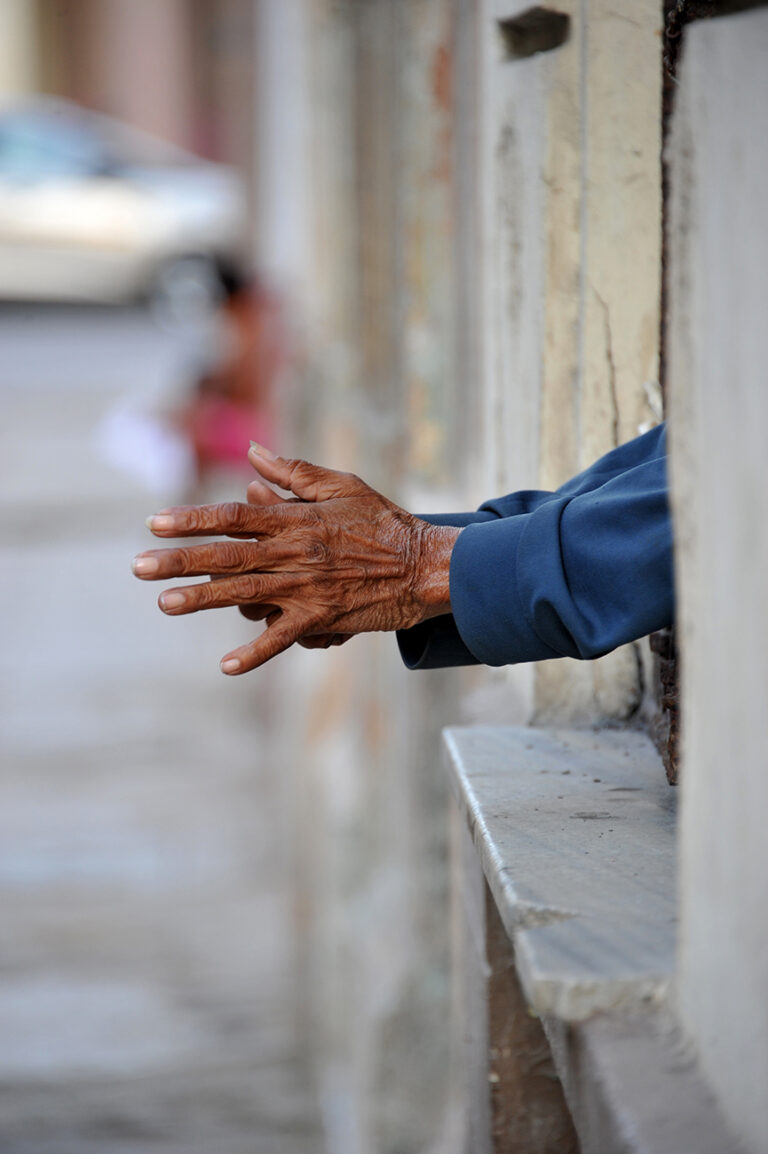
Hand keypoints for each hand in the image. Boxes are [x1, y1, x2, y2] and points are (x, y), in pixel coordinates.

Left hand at [132, 447, 458, 673]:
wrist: (424, 566)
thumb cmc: (384, 521)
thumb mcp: (342, 485)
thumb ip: (294, 472)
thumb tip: (252, 454)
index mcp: (297, 518)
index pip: (234, 516)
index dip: (192, 519)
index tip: (155, 522)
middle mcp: (296, 552)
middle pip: (227, 555)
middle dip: (179, 560)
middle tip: (138, 566)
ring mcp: (307, 587)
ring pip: (244, 593)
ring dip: (201, 599)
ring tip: (164, 603)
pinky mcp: (322, 618)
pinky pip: (282, 638)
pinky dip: (255, 653)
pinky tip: (226, 666)